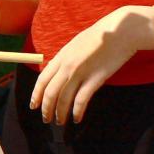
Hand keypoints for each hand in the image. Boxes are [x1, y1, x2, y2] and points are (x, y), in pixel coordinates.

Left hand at [30, 6, 153, 123]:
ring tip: (59, 121)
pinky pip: (81, 100)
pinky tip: (76, 119)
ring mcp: (81, 73)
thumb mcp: (76, 44)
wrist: (120, 31)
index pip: (42, 79)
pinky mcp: (95, 79)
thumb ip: (65, 58)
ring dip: (60, 113)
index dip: (36, 94)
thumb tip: (57, 72)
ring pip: (64, 99)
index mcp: (61, 56)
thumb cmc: (100, 36)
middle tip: (46, 119)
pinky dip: (77, 112)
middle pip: (50, 92)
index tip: (33, 105)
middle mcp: (67, 66)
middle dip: (46, 108)